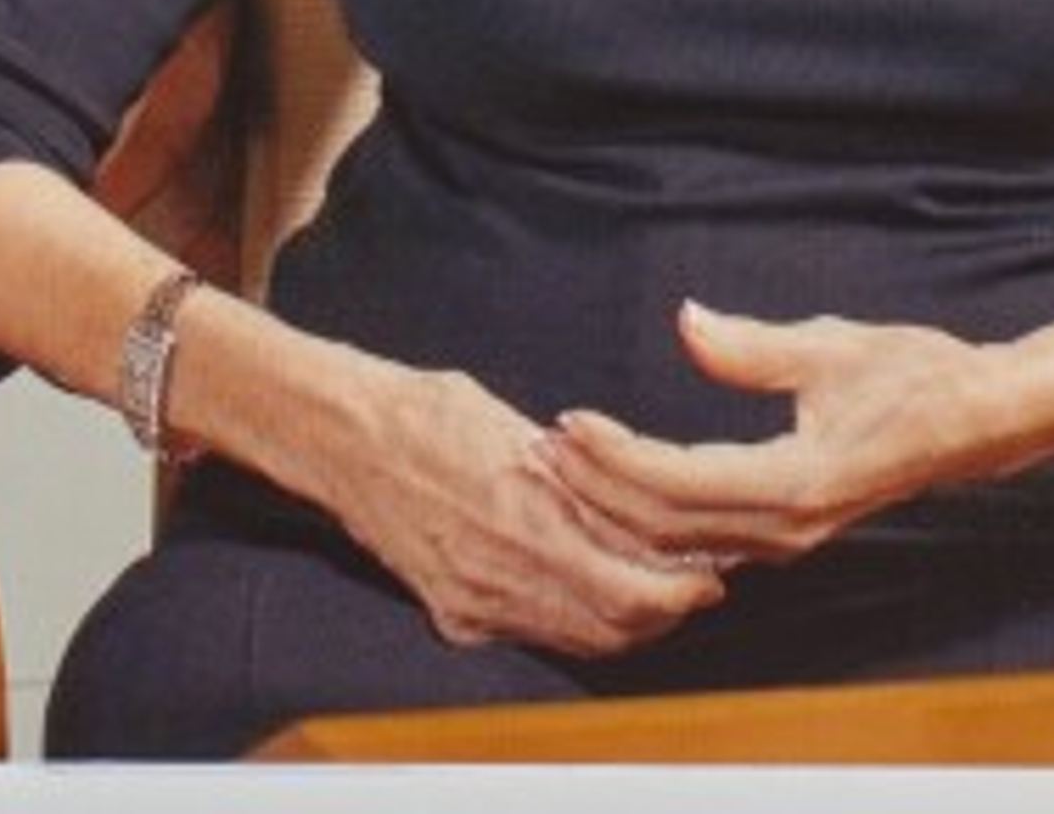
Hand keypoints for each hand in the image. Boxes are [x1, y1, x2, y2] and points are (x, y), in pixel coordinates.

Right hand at [315, 358, 734, 656]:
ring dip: (624, 624)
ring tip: (656, 592)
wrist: (342, 438)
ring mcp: (474, 602)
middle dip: (665, 612)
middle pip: (612, 625)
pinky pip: (532, 635)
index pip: (629, 584)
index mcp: (524, 515)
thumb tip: (630, 502)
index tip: (712, 571)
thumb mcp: (510, 424)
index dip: (680, 587)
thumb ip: (571, 474)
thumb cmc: (425, 411)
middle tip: (697, 586)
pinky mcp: (453, 615)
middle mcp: (501, 574)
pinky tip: (590, 593)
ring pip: (577, 640)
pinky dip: (574, 624)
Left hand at [541, 300, 995, 570]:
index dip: (615, 458)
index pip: (678, 483)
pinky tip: (615, 497)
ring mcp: (787, 538)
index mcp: (796, 483)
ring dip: (614, 507)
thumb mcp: (832, 346)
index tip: (566, 422)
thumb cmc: (914, 375)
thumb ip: (752, 347)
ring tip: (559, 468)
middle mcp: (785, 528)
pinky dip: (649, 519)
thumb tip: (685, 322)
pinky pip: (703, 539)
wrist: (977, 424)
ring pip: (678, 542)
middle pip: (665, 527)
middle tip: (534, 450)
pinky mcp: (787, 531)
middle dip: (594, 491)